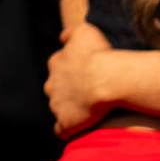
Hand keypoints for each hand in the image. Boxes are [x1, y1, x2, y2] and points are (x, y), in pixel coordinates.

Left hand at [43, 17, 122, 136]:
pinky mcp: (66, 122)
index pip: (58, 66)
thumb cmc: (99, 54)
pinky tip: (77, 128)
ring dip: (69, 108)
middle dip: (66, 89)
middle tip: (87, 91)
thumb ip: (70, 32)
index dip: (71, 69)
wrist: (107, 79)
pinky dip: (67, 129)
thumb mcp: (84, 31)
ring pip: (58, 107)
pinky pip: (61, 130)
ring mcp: (57, 105)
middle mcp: (52, 84)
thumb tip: (62, 37)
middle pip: (55, 88)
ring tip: (87, 110)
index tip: (85, 72)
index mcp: (56, 63)